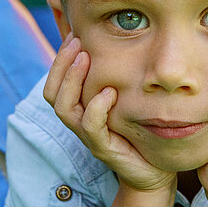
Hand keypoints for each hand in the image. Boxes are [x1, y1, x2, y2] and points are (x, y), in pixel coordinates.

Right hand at [43, 36, 173, 194]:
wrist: (155, 171)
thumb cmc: (140, 131)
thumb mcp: (125, 99)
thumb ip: (115, 77)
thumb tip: (117, 47)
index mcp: (80, 110)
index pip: (54, 84)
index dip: (60, 59)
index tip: (74, 35)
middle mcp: (79, 123)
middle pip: (52, 93)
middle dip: (61, 64)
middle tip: (76, 41)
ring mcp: (89, 137)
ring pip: (65, 109)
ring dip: (73, 80)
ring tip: (86, 58)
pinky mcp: (104, 149)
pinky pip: (91, 127)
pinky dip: (96, 107)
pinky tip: (109, 91)